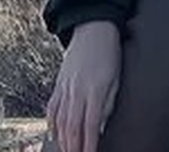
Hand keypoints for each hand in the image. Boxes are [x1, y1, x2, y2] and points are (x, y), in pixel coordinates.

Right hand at [45, 21, 120, 151]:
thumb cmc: (108, 54)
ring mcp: (65, 87)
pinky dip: (52, 123)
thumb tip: (100, 126)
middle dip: (73, 147)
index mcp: (94, 91)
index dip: (89, 144)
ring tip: (66, 150)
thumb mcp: (116, 79)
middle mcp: (76, 91)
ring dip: (63, 139)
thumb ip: (108, 104)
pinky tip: (54, 133)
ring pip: (60, 120)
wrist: (92, 29)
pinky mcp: (59, 83)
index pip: (90, 125)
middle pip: (72, 126)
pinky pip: (52, 107)